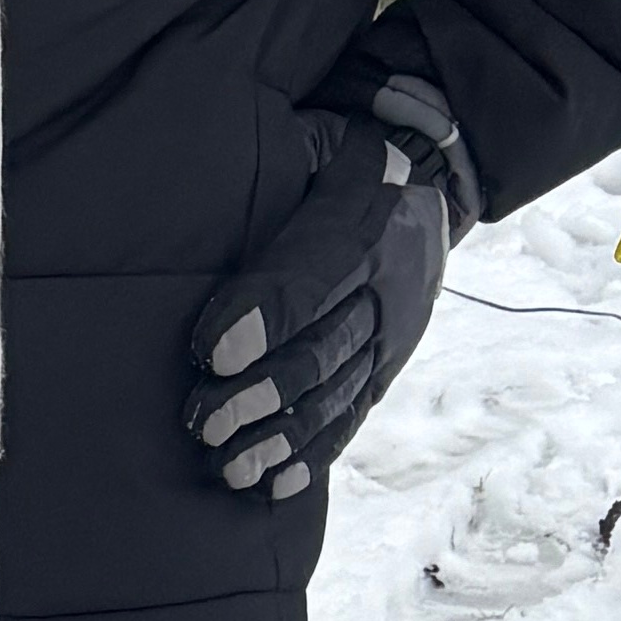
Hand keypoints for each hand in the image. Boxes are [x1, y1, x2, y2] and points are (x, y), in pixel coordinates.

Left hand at [183, 86, 476, 500]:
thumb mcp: (320, 136)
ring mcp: (392, 335)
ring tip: (229, 464)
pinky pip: (352, 418)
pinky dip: (313, 455)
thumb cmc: (337, 160)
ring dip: (281, 434)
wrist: (424, 190)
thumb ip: (276, 147)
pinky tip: (274, 484)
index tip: (213, 350)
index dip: (265, 312)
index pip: (315, 269)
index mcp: (371, 217)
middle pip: (325, 347)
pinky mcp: (385, 372)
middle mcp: (391, 284)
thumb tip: (196, 153)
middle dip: (262, 389)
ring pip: (336, 394)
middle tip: (204, 418)